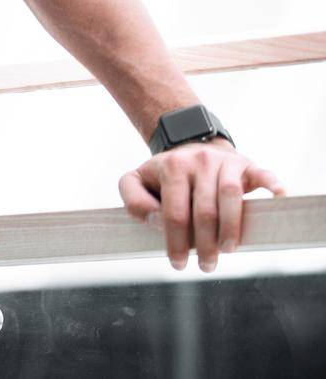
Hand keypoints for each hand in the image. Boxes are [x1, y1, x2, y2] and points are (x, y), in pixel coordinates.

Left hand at [119, 138, 286, 271]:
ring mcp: (225, 162)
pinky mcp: (247, 164)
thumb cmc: (164, 174)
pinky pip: (263, 174)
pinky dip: (272, 186)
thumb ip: (133, 200)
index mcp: (171, 167)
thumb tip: (156, 220)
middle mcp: (199, 161)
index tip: (179, 264)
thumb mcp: (136, 181)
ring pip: (231, 197)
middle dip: (205, 244)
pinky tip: (277, 199)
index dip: (176, 242)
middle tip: (206, 265)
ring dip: (231, 229)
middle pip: (205, 209)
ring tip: (227, 250)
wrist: (191, 145)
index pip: (174, 212)